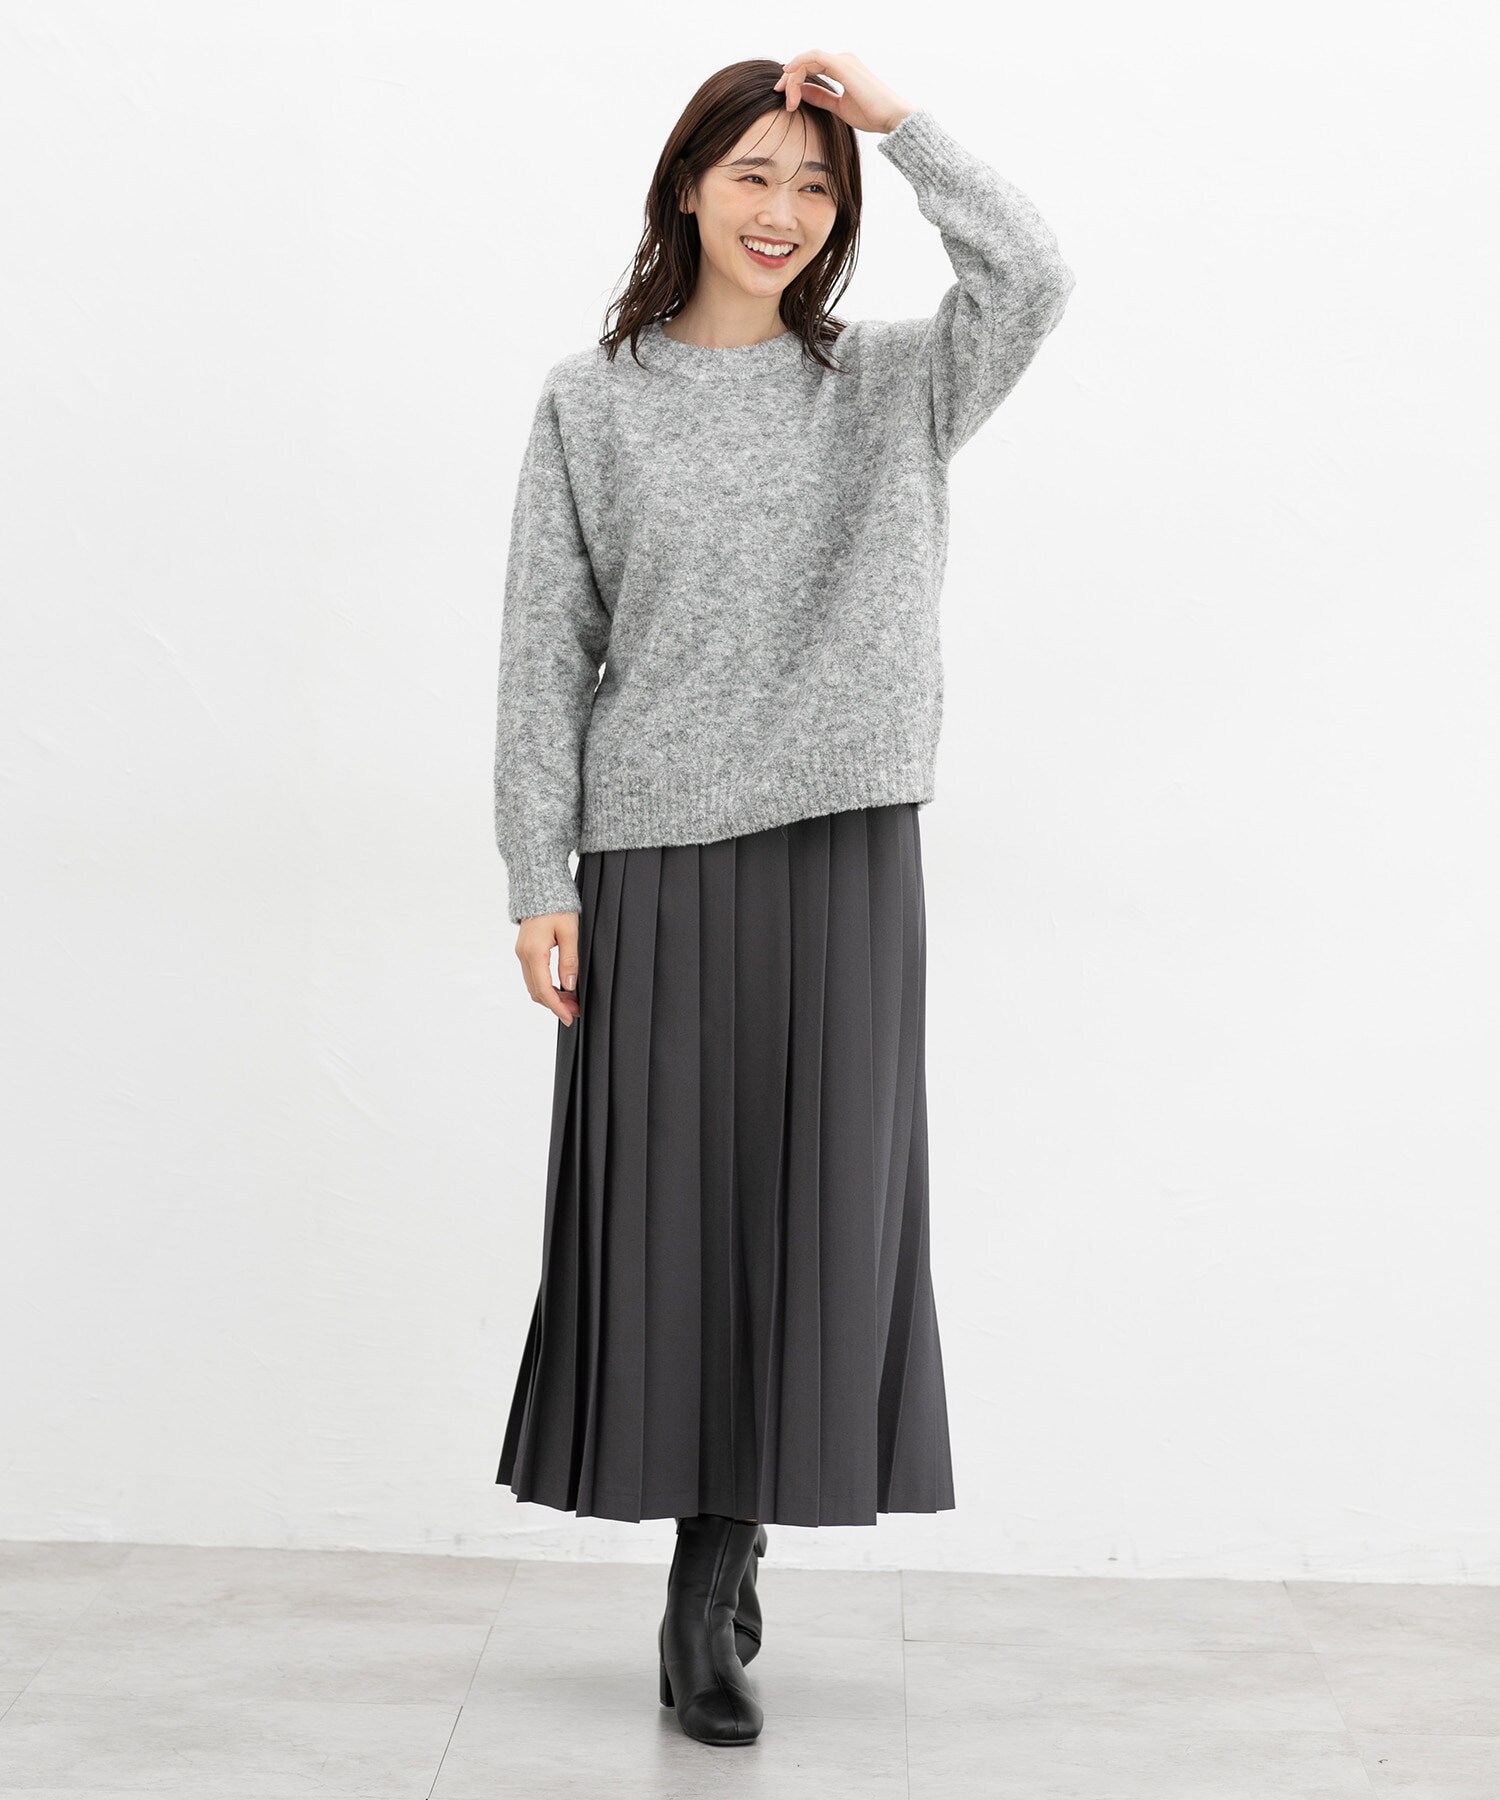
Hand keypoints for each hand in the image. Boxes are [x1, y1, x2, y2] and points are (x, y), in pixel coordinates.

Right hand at [515, 911, 581, 1026]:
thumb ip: (569, 960)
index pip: (544, 990)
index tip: (569, 1017)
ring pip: (534, 985)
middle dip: (556, 1005)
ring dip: (551, 996)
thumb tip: (569, 985)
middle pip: (536, 991)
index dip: (557, 1007)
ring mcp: (522, 953)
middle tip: (575, 1010)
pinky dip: (546, 986)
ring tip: (571, 1000)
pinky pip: (533, 976)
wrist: (541, 888)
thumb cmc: (557, 906)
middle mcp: (523, 955)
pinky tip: (561, 987)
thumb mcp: (570, 932)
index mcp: (534, 952)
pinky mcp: (525, 951)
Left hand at [774, 49, 912, 136]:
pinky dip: (799, 66)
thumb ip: (821, 98)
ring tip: (789, 100)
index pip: (811, 67)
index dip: (795, 80)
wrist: (892, 118)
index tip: (787, 100)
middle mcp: (842, 60)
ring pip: (807, 59)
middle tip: (780, 97)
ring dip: (793, 78)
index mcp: (842, 68)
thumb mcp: (839, 107)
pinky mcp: (843, 65)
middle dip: (789, 79)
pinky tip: (789, 78)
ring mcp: (843, 60)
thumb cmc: (872, 115)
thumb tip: (801, 92)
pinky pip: (814, 58)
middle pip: (806, 61)